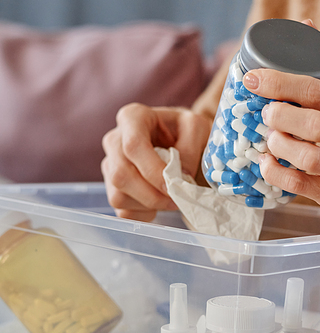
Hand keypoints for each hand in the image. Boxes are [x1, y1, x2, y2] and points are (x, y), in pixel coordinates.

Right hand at [101, 104, 211, 220]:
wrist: (179, 139)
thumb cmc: (186, 130)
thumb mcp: (196, 127)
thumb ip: (190, 148)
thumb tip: (180, 176)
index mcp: (133, 118)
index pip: (133, 146)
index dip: (152, 171)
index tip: (173, 186)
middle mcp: (114, 140)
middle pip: (121, 175)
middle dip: (151, 195)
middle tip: (176, 201)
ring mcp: (110, 165)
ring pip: (118, 196)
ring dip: (149, 206)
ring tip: (170, 200)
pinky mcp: (111, 187)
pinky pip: (121, 210)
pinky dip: (143, 214)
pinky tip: (158, 203)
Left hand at [242, 50, 319, 212]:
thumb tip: (306, 24)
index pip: (317, 90)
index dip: (280, 83)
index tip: (252, 79)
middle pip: (314, 124)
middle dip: (280, 116)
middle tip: (263, 113)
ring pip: (309, 158)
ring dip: (279, 146)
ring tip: (269, 139)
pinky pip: (301, 185)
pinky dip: (276, 173)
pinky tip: (266, 162)